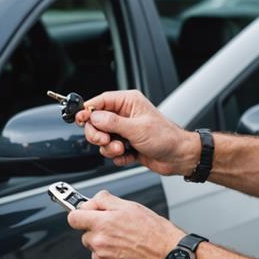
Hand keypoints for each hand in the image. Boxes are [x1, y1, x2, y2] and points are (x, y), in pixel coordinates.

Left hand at [67, 190, 184, 258]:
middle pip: (85, 235)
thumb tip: (92, 199)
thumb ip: (106, 200)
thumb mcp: (131, 206)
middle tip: (116, 228)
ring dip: (104, 245)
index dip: (80, 214)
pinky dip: (111, 257)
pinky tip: (126, 252)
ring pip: (95, 249)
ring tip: (125, 241)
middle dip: (97, 230)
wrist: (168, 254)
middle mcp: (100, 242)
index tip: (85, 214)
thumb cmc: (154, 230)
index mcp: (103, 223)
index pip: (73, 218)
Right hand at [74, 90, 198, 175]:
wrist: (179, 157)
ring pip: (102, 138)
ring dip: (109, 147)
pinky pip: (111, 151)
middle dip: (98, 134)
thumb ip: (112, 123)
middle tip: (105, 140)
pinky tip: (129, 155)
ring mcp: (125, 131)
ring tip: (122, 149)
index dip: (88, 110)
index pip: (101, 101)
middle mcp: (125, 115)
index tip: (79, 119)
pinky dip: (117, 156)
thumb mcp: (137, 128)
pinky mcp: (126, 145)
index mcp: (129, 103)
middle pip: (96, 122)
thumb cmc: (166, 137)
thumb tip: (94, 116)